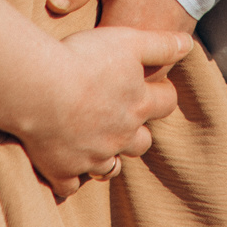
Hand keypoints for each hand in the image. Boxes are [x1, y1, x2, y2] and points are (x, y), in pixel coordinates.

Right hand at [15, 24, 191, 197]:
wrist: (39, 89)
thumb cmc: (83, 59)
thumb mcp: (128, 41)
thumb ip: (161, 44)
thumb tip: (188, 44)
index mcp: (139, 105)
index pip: (166, 103)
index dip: (162, 94)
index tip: (152, 86)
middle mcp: (121, 136)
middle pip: (142, 142)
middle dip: (137, 132)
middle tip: (121, 118)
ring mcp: (93, 157)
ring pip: (111, 167)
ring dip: (108, 157)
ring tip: (96, 144)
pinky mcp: (63, 170)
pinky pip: (71, 186)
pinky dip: (70, 178)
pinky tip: (64, 166)